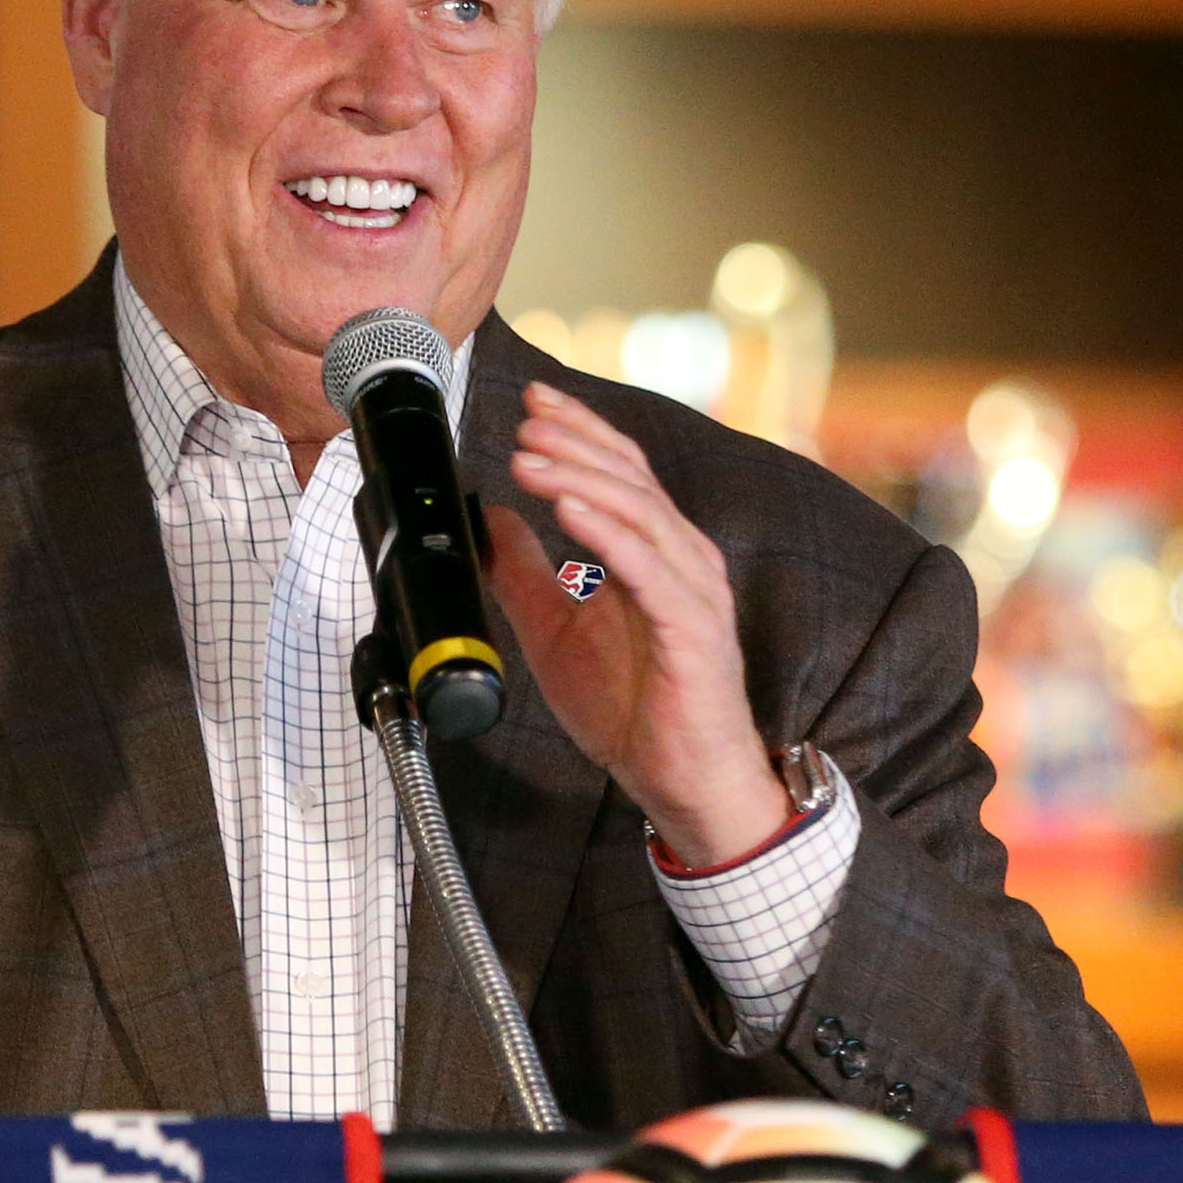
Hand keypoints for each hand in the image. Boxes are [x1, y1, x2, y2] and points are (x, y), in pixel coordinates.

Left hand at [485, 381, 791, 868]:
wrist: (683, 780)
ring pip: (637, 511)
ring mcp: (692, 591)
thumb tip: (488, 519)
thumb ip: (524, 573)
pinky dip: (606, 532)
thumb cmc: (635, 710)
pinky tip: (568, 509)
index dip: (579, 431)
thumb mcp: (554, 630)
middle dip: (575, 441)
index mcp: (654, 553)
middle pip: (630, 478)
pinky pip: (648, 568)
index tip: (533, 402)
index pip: (620, 472)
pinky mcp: (693, 628)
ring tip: (529, 458)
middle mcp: (681, 559)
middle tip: (525, 419)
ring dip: (580, 477)